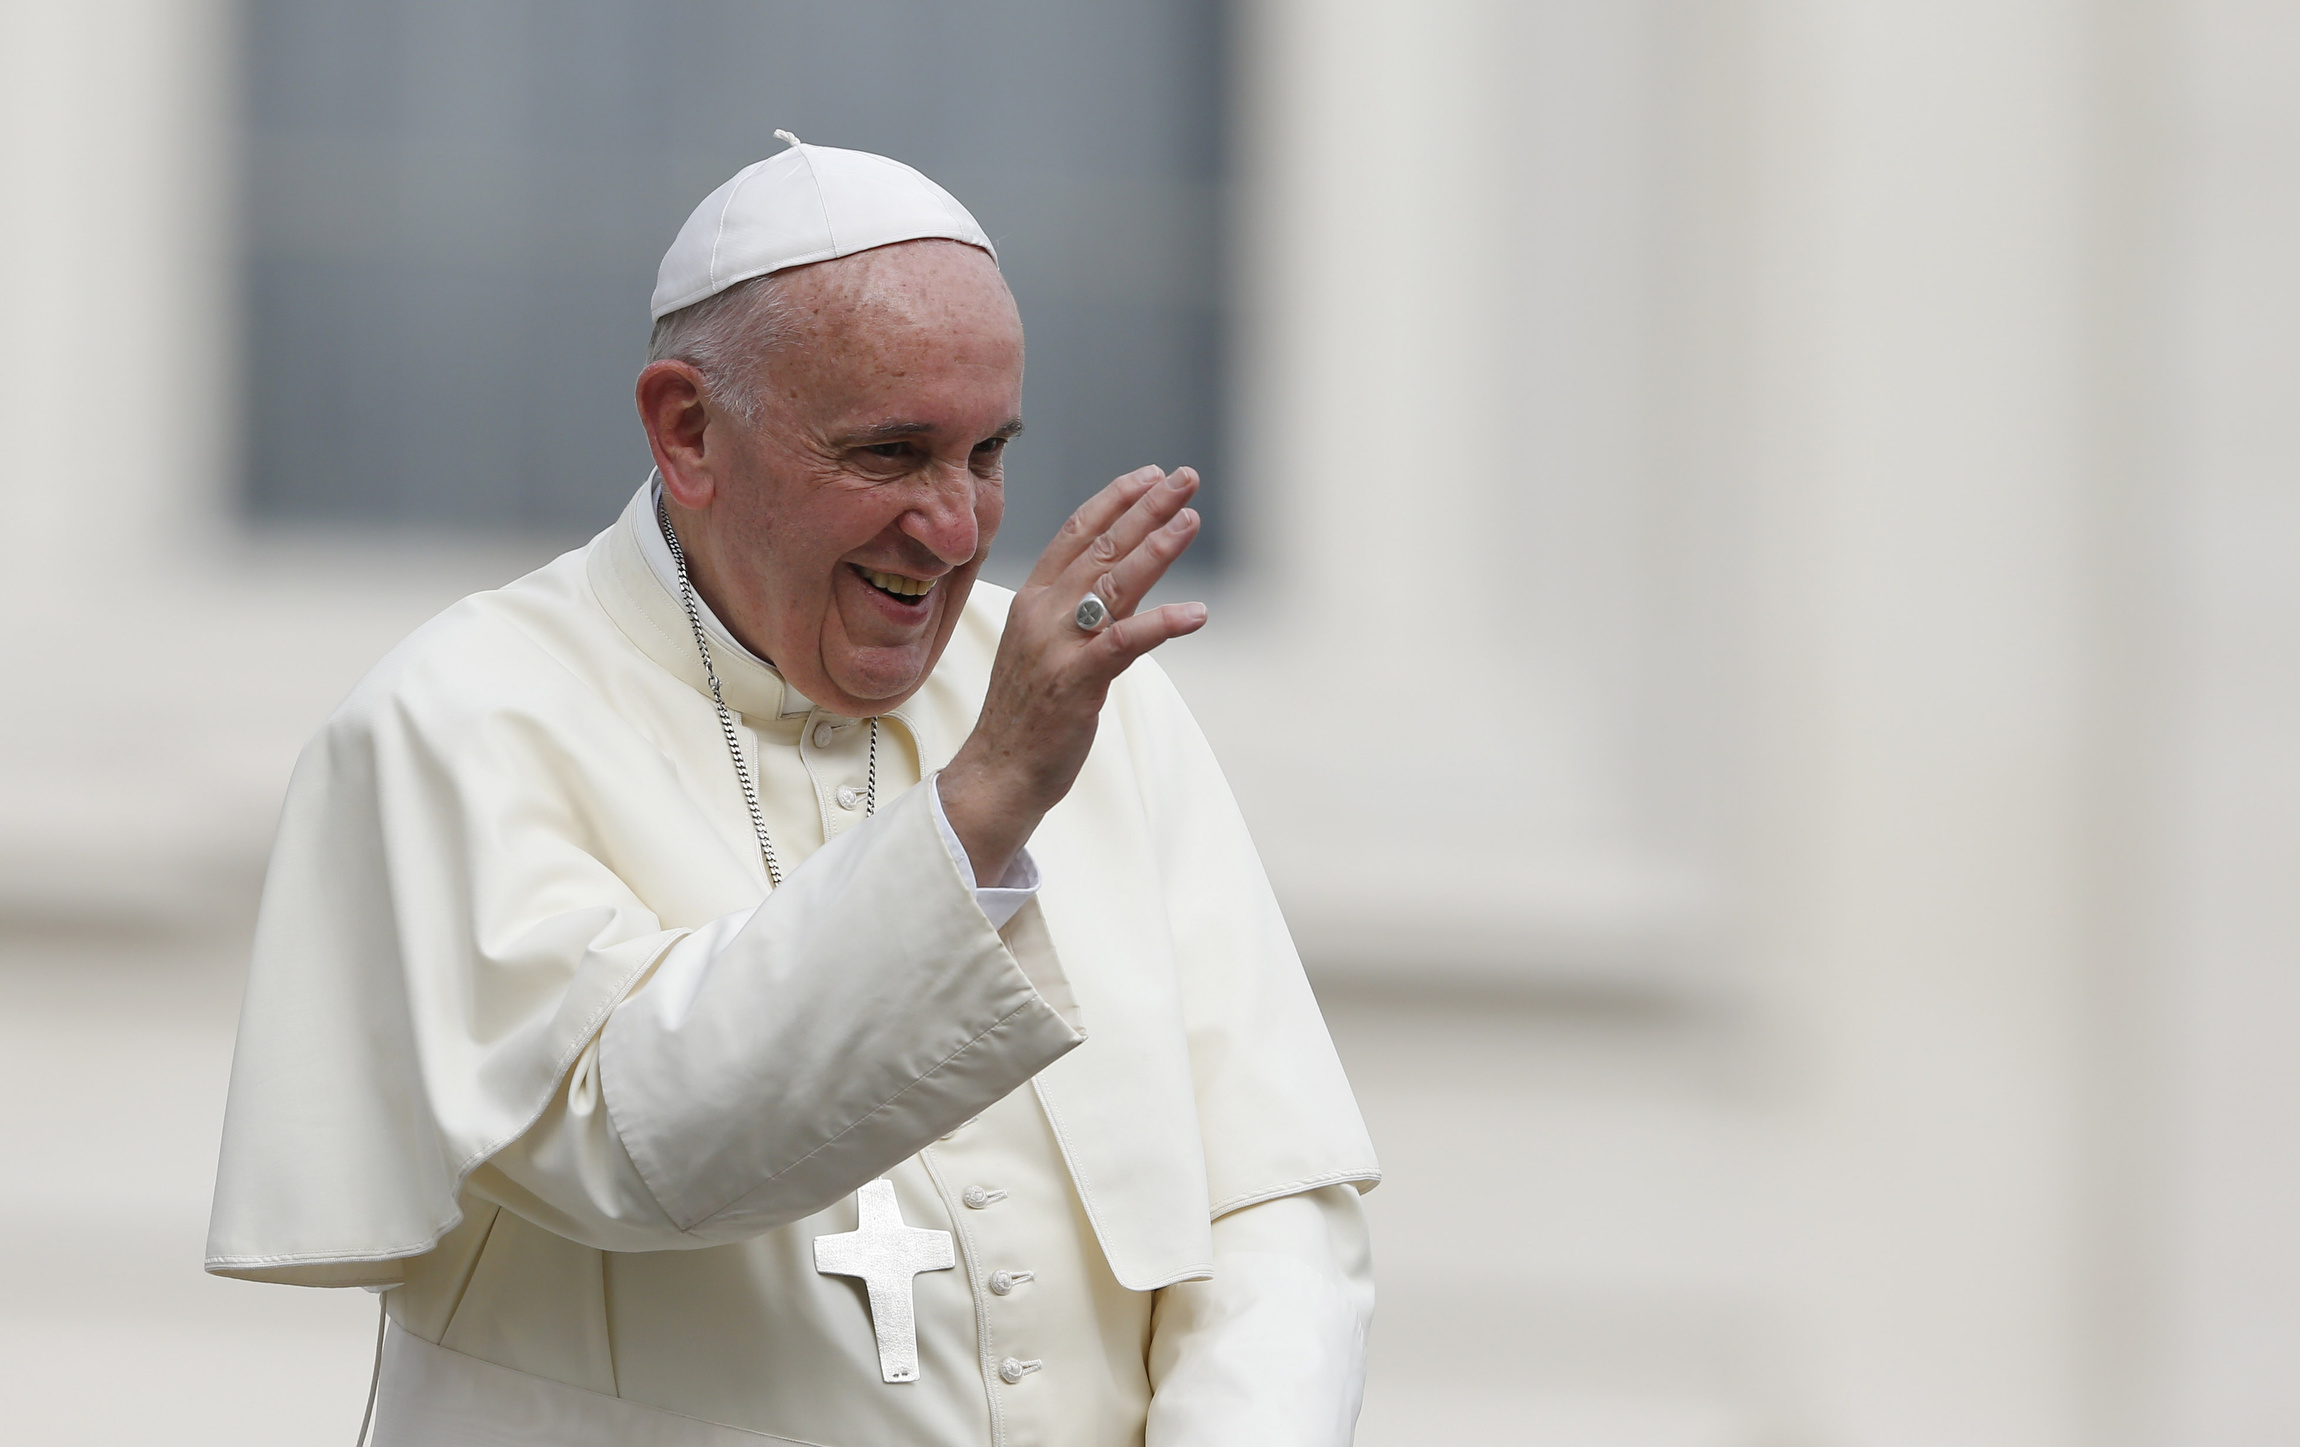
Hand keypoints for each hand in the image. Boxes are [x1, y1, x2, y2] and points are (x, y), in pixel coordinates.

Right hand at [938, 466, 1206, 883]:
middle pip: (1102, 545)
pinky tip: (1197, 613)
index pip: (1076, 532)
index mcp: (1033, 599)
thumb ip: (1083, 609)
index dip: (1115, 499)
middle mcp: (1042, 612)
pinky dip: (1163, 623)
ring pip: (1114, 581)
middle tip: (1185, 478)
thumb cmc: (1028, 711)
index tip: (1150, 474)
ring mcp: (1057, 644)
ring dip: (1158, 546)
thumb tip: (1126, 578)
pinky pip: (1125, 642)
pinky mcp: (1076, 680)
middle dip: (1147, 507)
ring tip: (1191, 520)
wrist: (998, 770)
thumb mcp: (1048, 645)